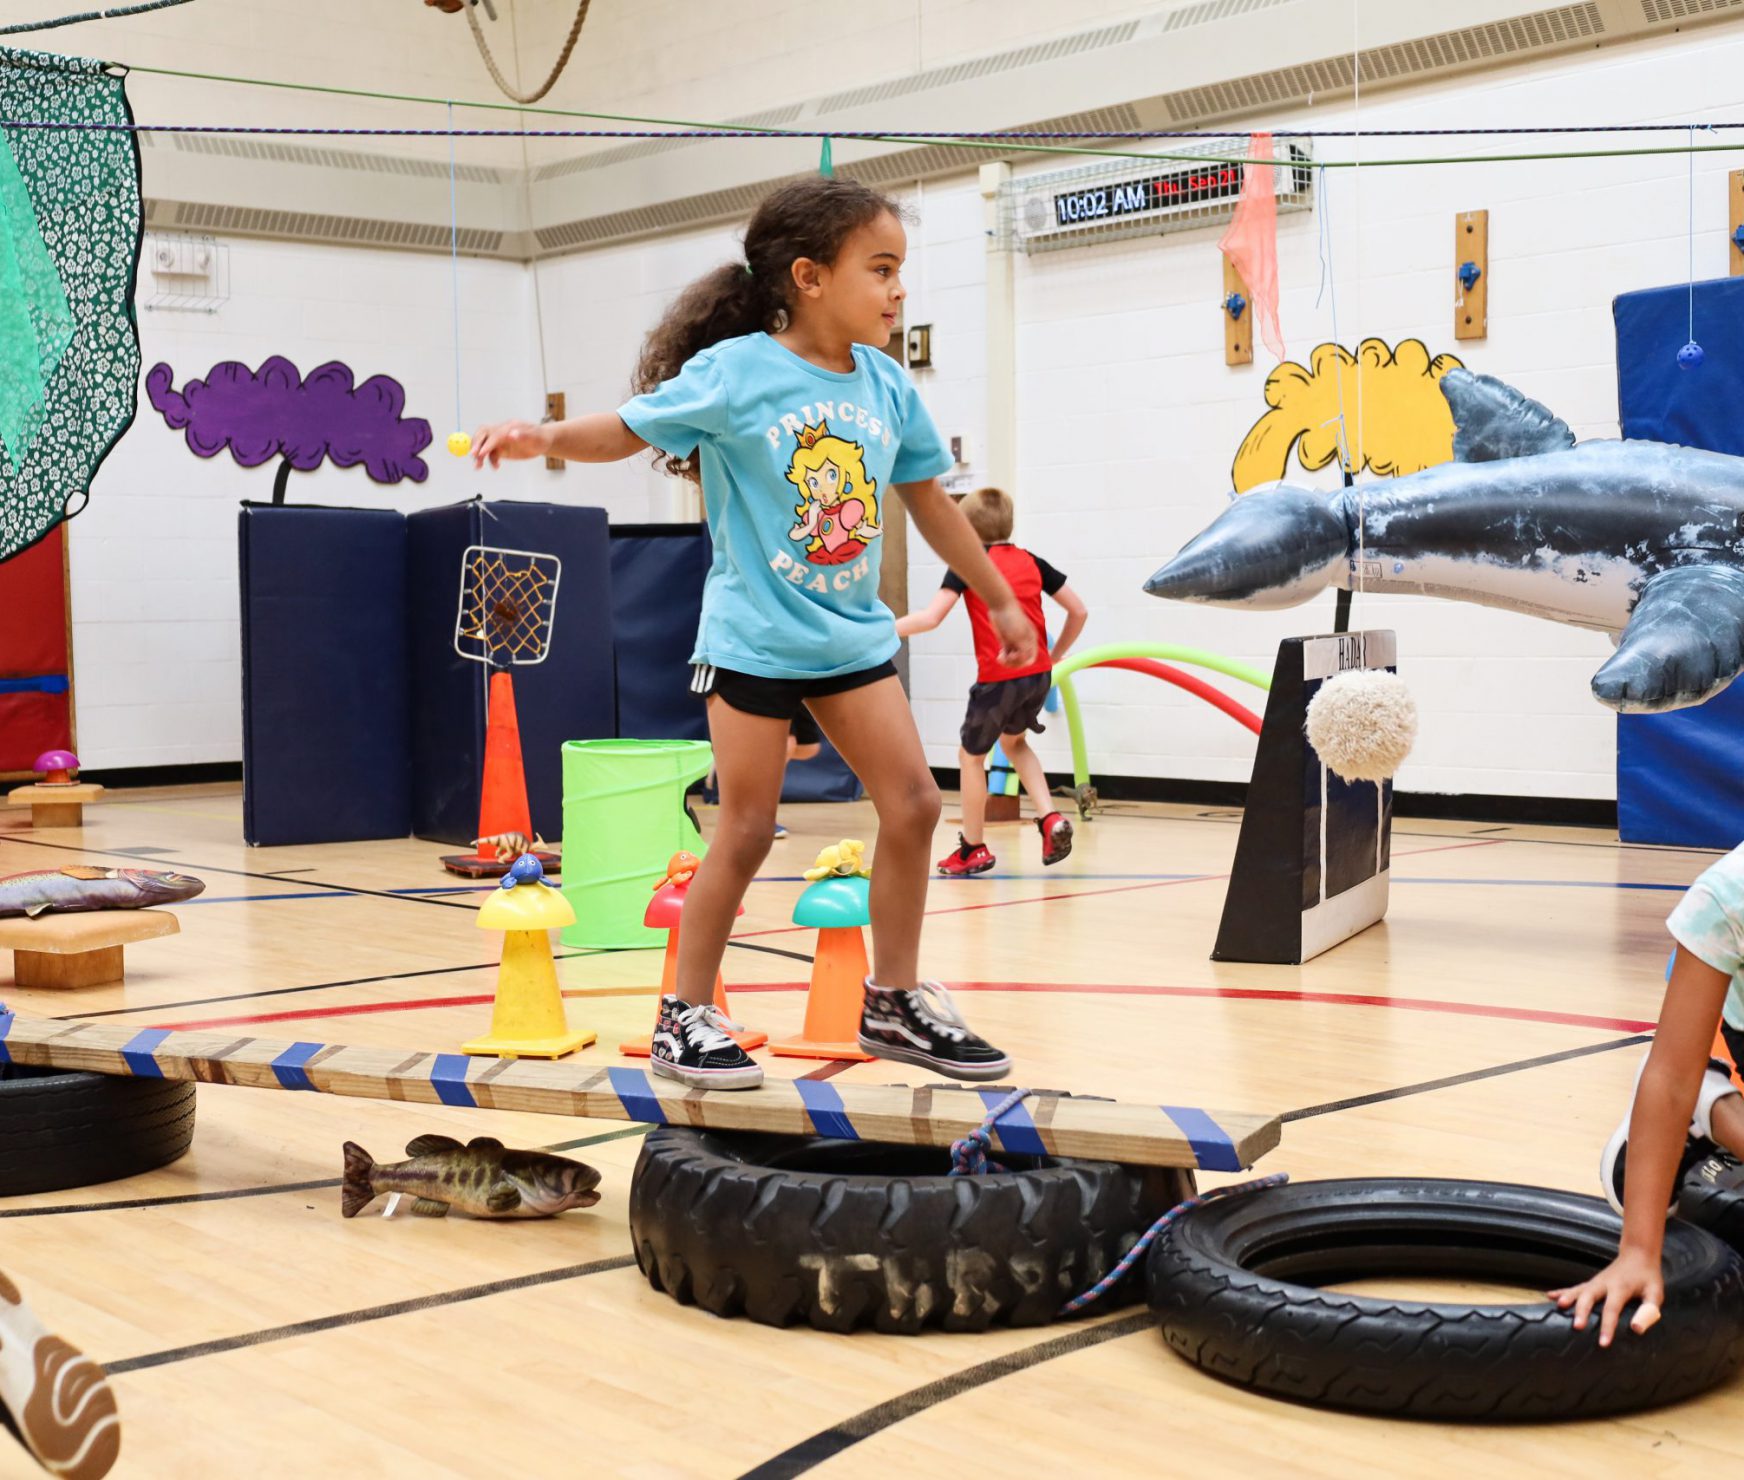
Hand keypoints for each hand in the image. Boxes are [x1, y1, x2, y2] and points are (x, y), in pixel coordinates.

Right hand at [472, 420, 554, 468]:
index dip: (487, 443)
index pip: (494, 434)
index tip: (481, 453)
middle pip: (482, 435)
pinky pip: (490, 454)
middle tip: (473, 456)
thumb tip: (512, 434)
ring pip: (484, 445)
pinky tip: (496, 467)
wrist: (543, 442)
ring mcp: (499, 440)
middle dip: (476, 445)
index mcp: (508, 427)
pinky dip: (489, 461)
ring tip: (478, 466)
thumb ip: (524, 435)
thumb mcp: (535, 437)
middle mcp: (501, 431)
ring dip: (479, 455)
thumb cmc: (540, 437)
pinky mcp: (500, 448)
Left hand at [990, 601, 1037, 669]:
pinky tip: (999, 656)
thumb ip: (1023, 648)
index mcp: (1031, 640)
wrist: (1000, 605)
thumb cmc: (1012, 618)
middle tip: (1005, 658)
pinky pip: (1007, 654)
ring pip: (1013, 659)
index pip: (1031, 658)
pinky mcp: (1006, 641)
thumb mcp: (1019, 634)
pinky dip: (1003, 658)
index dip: (1023, 662)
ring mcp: (1015, 642)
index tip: (1014, 656)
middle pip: (1022, 660)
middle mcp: (1024, 643)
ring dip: (1007, 662)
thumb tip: (1025, 660)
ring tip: (1000, 658)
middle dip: (1014, 663)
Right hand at [1549, 1246, 1664, 1346]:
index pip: (1612, 1309)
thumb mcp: (1655, 1293)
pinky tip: (1550, 1296)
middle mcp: (1604, 1283)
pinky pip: (1575, 1287)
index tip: (1603, 1343)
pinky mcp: (1592, 1282)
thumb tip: (1637, 1329)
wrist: (1638, 1254)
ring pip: (1579, 1290)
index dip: (1607, 1326)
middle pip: (1589, 1297)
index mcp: (1621, 1288)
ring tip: (1559, 1307)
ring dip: (1568, 1298)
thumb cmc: (1648, 1277)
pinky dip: (1562, 1291)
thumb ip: (1648, 1311)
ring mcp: (1596, 1282)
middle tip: (1577, 1326)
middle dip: (1582, 1311)